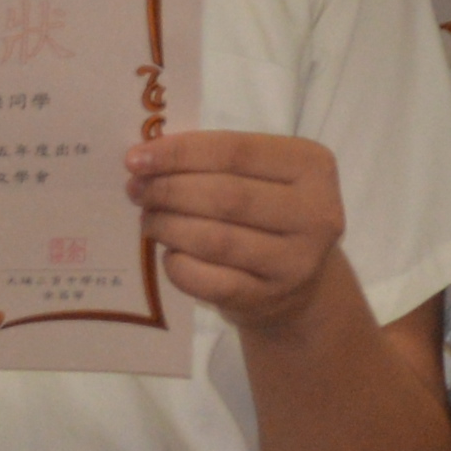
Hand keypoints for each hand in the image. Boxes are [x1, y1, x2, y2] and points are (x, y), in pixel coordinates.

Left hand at [128, 130, 353, 331]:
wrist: (303, 282)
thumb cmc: (271, 213)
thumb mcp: (264, 176)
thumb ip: (218, 162)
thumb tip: (148, 159)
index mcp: (312, 165)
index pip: (237, 151)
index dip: (181, 152)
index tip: (136, 158)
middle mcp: (315, 213)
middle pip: (225, 196)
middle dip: (169, 190)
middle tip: (137, 190)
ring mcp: (295, 261)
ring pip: (215, 239)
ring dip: (168, 226)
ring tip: (148, 219)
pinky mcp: (269, 298)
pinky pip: (209, 281)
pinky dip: (178, 264)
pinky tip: (169, 253)